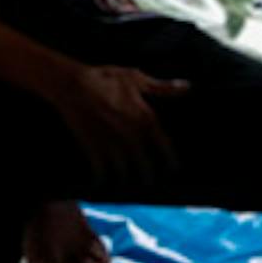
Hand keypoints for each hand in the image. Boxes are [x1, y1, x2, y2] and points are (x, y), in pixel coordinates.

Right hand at [48, 63, 185, 188]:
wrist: (74, 85)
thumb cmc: (106, 78)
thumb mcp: (136, 79)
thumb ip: (163, 87)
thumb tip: (187, 87)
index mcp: (145, 119)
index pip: (164, 146)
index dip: (170, 159)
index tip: (174, 169)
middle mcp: (131, 136)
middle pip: (145, 165)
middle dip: (148, 175)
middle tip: (150, 181)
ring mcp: (111, 144)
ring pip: (124, 171)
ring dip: (126, 179)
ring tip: (128, 184)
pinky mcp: (93, 148)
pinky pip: (101, 171)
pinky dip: (102, 178)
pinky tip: (102, 181)